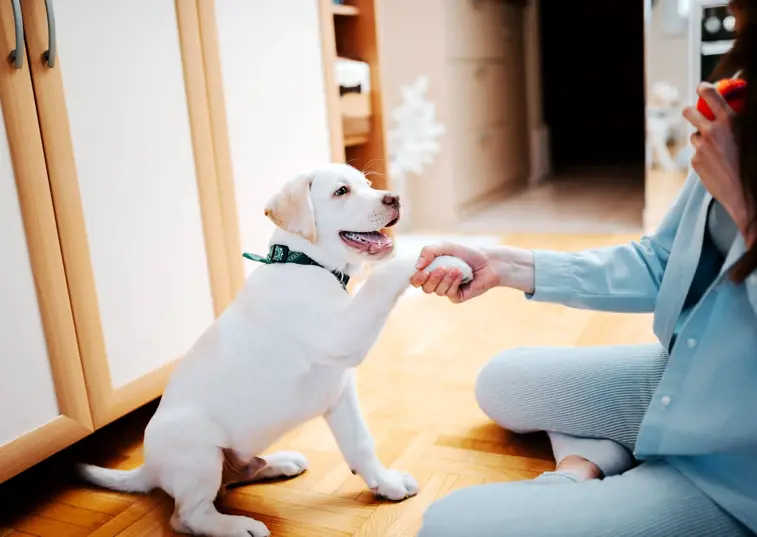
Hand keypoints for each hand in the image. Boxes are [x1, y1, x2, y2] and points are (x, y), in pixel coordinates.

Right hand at [410, 243, 498, 302]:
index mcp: (431, 270)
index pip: (416, 279)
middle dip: (433, 278)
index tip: (424, 271)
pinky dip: (454, 283)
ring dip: (446, 279)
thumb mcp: (446, 246)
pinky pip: (449, 294)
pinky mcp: (457, 297)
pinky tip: (462, 276)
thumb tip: (417, 266)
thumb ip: (428, 251)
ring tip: (457, 269)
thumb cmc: (467, 252)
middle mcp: (437, 282)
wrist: (489, 261)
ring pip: (437, 291)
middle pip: (425, 288)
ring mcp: (447, 290)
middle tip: (442, 268)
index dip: (417, 278)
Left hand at [683, 83, 750, 237]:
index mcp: (729, 120)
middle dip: (692, 111)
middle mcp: (712, 131)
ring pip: (694, 135)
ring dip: (701, 138)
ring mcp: (701, 147)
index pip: (710, 94)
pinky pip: (696, 153)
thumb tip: (734, 109)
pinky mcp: (695, 162)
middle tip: (697, 114)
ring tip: (717, 148)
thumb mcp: (753, 133)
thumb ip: (740, 120)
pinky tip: (716, 163)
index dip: (704, 89)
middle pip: (688, 112)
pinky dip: (703, 155)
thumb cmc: (754, 163)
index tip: (702, 88)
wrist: (746, 192)